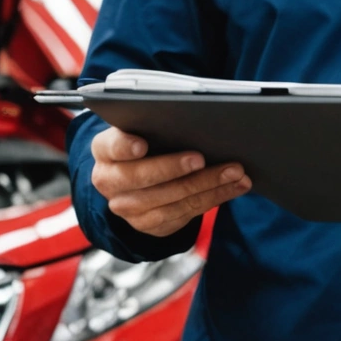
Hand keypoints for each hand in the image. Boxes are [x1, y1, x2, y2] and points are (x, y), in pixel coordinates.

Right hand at [90, 126, 250, 237]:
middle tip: (203, 158)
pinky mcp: (151, 225)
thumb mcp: (142, 129)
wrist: (135, 179)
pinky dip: (214, 198)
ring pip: (171, 200)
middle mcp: (110, 182)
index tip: (141, 144)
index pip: (112, 147)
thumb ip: (155, 123)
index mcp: (105, 150)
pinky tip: (234, 186)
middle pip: (143, 178)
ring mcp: (128, 208)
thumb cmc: (146, 142)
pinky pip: (185, 214)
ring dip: (208, 186)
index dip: (125, 147)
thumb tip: (196, 116)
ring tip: (235, 173)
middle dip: (175, 168)